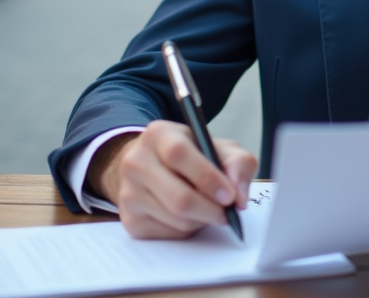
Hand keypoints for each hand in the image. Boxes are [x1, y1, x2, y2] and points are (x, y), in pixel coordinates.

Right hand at [87, 120, 257, 239]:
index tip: (229, 196)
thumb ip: (238, 164)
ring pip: (177, 219)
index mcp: (158, 134)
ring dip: (202, 220)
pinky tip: (189, 215)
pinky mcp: (129, 220)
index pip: (179, 154)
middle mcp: (136, 161)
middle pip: (178, 197)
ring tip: (208, 208)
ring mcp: (128, 192)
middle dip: (211, 210)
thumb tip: (239, 198)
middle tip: (227, 213)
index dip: (207, 177)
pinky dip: (188, 230)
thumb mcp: (219, 148)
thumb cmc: (192, 156)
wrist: (154, 167)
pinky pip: (168, 234)